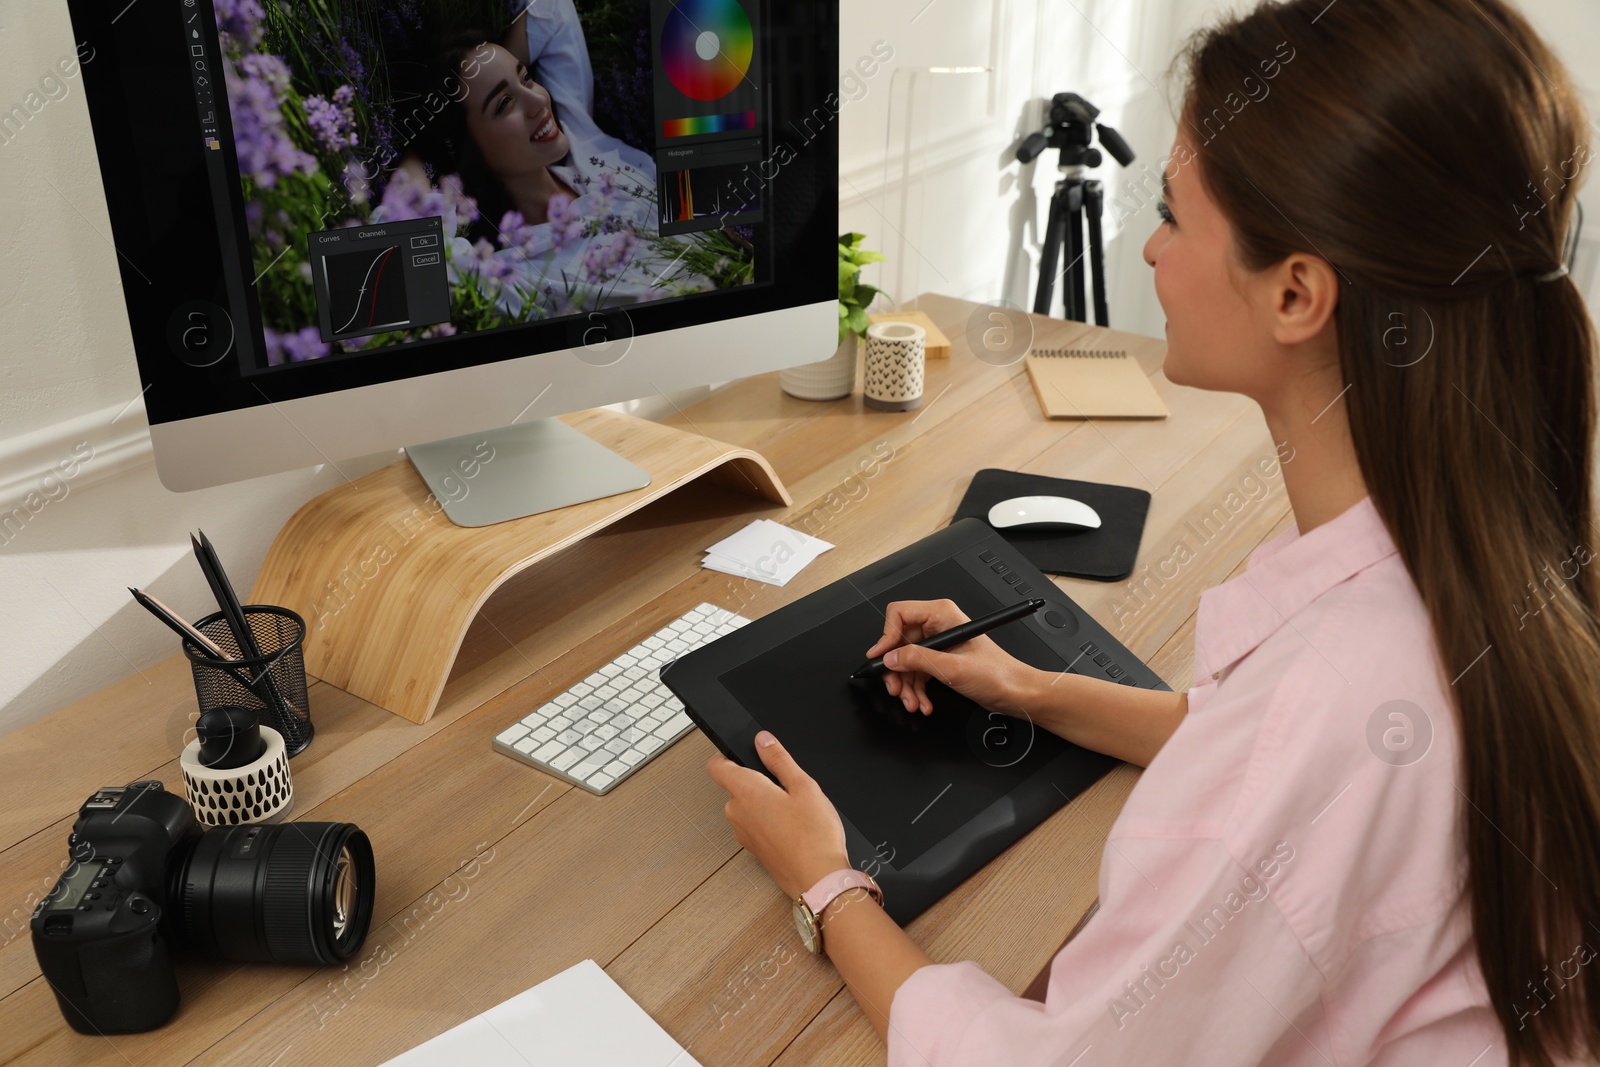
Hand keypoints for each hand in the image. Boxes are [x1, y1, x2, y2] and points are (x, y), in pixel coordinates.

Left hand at [705, 731, 849, 898]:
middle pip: (735, 785)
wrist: (818, 879)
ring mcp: (743, 833)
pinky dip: (768, 820)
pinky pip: (754, 824)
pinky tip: (792, 826)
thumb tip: (763, 740)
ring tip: (794, 810)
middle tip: (786, 786)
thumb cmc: (813, 836)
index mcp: (746, 792)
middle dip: (757, 781)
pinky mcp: (753, 848)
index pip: (716, 766)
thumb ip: (779, 759)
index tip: (744, 753)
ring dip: (764, 802)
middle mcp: (737, 813)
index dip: (726, 755)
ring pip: (747, 806)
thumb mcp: (804, 785)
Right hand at [865, 599, 1036, 714]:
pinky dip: (916, 689)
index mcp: (943, 615)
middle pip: (899, 642)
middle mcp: (939, 625)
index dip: (886, 636)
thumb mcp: (953, 668)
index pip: (899, 614)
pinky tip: (922, 702)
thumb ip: (918, 660)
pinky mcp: (941, 660)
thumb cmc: (998, 674)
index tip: (881, 658)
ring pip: (905, 661)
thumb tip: (890, 658)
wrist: (1016, 693)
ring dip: (906, 685)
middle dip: (896, 669)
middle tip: (895, 688)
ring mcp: (939, 644)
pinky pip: (917, 672)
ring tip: (912, 702)